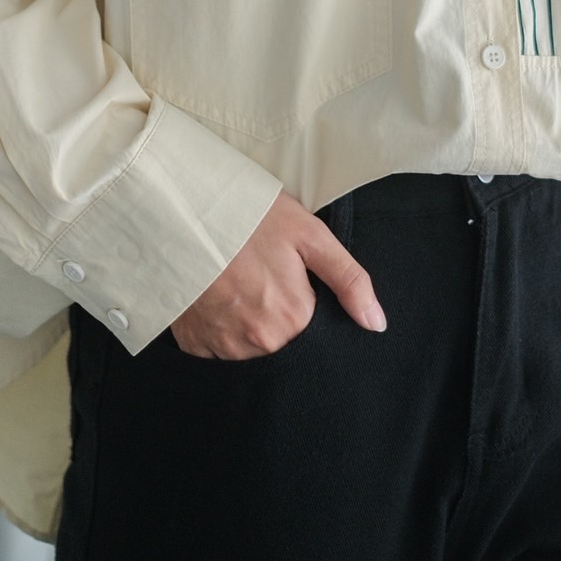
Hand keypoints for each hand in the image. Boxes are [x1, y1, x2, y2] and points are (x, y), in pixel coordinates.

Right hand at [167, 187, 386, 358]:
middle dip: (282, 319)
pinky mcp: (193, 345)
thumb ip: (348, 280)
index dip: (310, 309)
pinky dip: (222, 330)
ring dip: (252, 327)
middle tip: (266, 280)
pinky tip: (219, 298)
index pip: (317, 337)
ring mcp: (223, 347)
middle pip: (284, 345)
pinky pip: (217, 350)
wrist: (184, 209)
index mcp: (293, 319)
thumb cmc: (251, 216)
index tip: (295, 286)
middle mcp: (259, 343)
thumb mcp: (309, 235)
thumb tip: (376, 323)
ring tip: (242, 285)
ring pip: (252, 351)